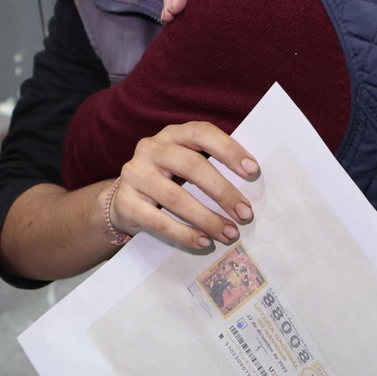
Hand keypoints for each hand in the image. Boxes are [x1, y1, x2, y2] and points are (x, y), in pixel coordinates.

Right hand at [107, 122, 258, 250]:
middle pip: (191, 166)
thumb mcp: (184, 165)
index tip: (253, 170)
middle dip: (223, 191)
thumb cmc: (166, 181)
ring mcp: (135, 174)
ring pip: (176, 197)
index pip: (201, 133)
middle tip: (245, 213)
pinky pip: (158, 220)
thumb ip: (210, 167)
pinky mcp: (125, 201)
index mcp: (172, 135)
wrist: (123, 201)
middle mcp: (151, 148)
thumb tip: (250, 190)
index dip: (228, 149)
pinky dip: (184, 233)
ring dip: (207, 218)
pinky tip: (203, 242)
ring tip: (229, 233)